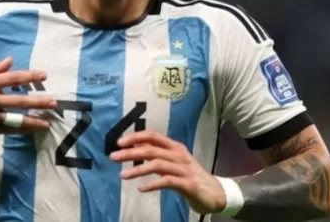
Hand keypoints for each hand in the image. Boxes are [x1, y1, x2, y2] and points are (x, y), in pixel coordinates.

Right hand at [0, 57, 57, 137]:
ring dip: (32, 119)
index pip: (10, 78)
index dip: (28, 77)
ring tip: (48, 120)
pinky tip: (34, 128)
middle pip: (15, 100)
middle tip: (54, 102)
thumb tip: (10, 61)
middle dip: (36, 101)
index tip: (44, 75)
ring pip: (12, 118)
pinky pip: (6, 129)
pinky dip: (21, 129)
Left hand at [110, 130, 226, 214]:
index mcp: (174, 147)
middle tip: (113, 157)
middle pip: (151, 149)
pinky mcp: (188, 183)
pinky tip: (141, 188)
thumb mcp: (174, 163)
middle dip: (130, 152)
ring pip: (157, 164)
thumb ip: (157, 156)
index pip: (153, 136)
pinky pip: (167, 181)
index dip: (135, 137)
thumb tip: (134, 150)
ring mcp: (184, 169)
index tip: (119, 142)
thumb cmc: (190, 177)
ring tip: (122, 175)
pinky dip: (153, 184)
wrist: (216, 193)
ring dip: (138, 169)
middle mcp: (179, 155)